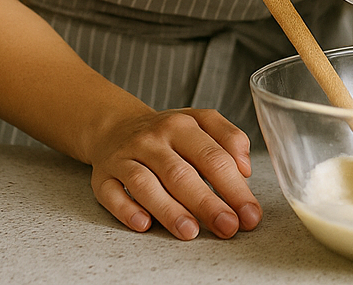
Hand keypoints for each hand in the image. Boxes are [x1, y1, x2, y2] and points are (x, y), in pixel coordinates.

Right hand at [87, 107, 260, 239]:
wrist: (116, 126)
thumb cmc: (168, 132)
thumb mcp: (201, 121)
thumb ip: (229, 138)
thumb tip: (245, 169)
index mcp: (183, 125)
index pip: (213, 157)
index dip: (234, 187)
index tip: (250, 213)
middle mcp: (153, 140)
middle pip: (181, 173)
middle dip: (208, 203)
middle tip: (228, 226)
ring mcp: (125, 157)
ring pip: (146, 184)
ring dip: (169, 210)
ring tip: (191, 231)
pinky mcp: (102, 176)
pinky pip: (112, 194)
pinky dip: (127, 210)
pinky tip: (144, 224)